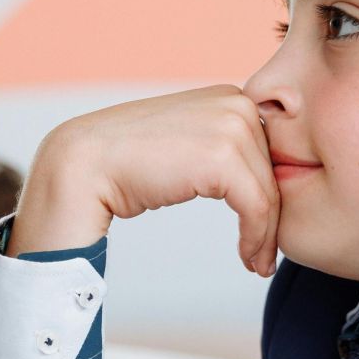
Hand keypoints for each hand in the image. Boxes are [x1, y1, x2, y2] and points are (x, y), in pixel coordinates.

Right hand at [10, 86, 279, 276]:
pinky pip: (258, 208)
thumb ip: (219, 145)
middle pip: (274, 172)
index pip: (270, 150)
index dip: (272, 192)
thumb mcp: (185, 142)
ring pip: (270, 194)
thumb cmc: (129, 163)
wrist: (85, 166)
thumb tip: (257, 174)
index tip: (265, 229)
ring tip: (257, 264)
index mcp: (229, 95)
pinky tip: (248, 260)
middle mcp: (236, 102)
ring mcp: (231, 126)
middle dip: (272, 218)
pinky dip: (257, 239)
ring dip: (266, 236)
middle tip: (264, 255)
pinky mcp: (223, 157)